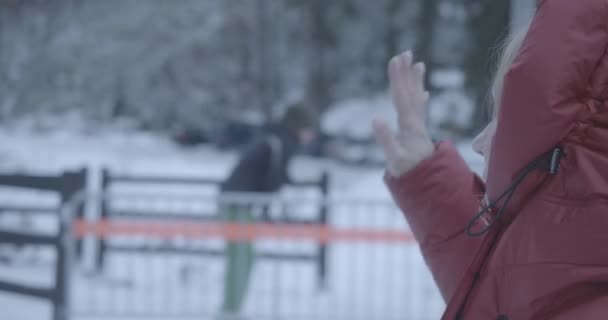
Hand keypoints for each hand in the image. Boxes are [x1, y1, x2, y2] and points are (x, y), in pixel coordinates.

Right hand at [374, 51, 433, 177]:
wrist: (429, 187)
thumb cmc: (410, 175)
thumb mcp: (395, 160)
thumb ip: (386, 139)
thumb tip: (375, 118)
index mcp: (409, 128)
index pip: (402, 98)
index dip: (398, 79)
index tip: (395, 60)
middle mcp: (416, 125)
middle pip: (410, 94)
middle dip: (406, 73)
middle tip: (406, 53)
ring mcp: (419, 129)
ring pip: (416, 100)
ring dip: (416, 82)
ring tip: (418, 64)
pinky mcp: (419, 134)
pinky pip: (419, 112)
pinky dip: (420, 99)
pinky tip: (423, 92)